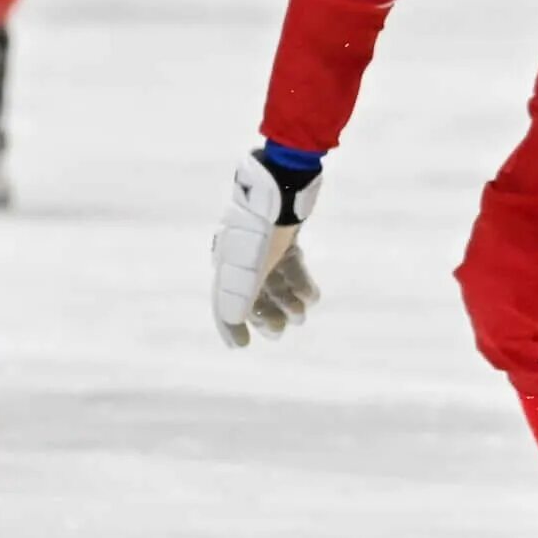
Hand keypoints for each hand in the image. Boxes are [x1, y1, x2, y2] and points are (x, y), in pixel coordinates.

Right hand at [211, 150, 320, 346]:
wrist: (280, 191)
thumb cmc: (258, 236)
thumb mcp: (245, 276)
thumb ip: (236, 305)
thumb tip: (234, 334)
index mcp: (226, 266)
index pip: (225, 303)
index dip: (233, 325)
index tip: (245, 345)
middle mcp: (242, 257)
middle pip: (253, 295)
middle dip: (267, 314)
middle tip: (283, 328)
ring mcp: (264, 246)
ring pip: (275, 282)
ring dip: (288, 302)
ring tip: (302, 314)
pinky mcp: (284, 237)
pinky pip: (291, 265)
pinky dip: (300, 282)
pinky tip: (312, 296)